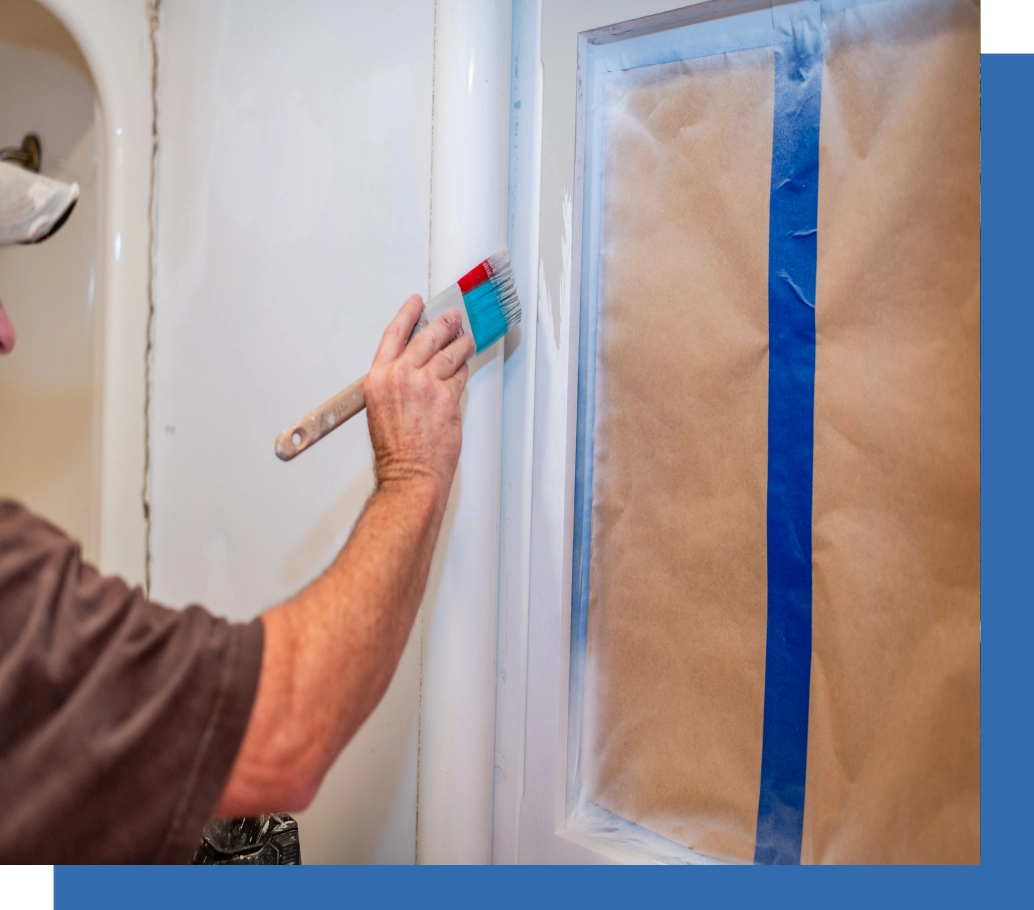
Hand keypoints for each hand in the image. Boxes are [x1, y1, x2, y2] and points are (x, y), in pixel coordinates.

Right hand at [364, 294, 474, 502]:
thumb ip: (395, 382)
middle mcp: (400, 376)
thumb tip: (413, 365)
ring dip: (461, 344)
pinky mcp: (447, 395)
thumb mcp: (381, 408)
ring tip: (466, 340)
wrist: (410, 473)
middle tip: (453, 319)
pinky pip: (460, 373)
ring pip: (449, 352)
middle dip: (444, 324)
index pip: (394, 334)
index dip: (408, 314)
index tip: (417, 303)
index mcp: (378, 378)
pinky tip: (465, 366)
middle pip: (427, 337)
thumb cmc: (395, 451)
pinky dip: (464, 368)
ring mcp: (425, 384)